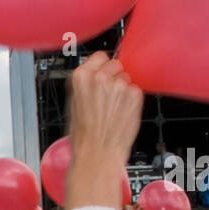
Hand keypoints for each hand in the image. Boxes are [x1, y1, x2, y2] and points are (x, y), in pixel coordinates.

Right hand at [68, 53, 143, 190]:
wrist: (98, 154)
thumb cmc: (84, 135)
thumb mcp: (72, 105)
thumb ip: (84, 85)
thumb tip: (94, 75)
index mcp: (81, 77)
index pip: (99, 56)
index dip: (101, 66)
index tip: (102, 73)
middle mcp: (101, 77)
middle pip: (115, 64)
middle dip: (113, 76)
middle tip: (107, 96)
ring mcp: (119, 85)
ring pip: (126, 78)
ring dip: (122, 90)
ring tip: (113, 109)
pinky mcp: (134, 95)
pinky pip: (135, 90)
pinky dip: (131, 100)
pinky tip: (121, 113)